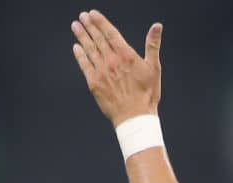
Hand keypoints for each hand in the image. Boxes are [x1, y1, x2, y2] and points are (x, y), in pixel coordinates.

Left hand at [72, 10, 161, 125]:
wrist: (135, 117)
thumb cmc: (147, 94)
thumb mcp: (154, 68)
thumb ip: (153, 45)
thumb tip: (157, 26)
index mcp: (126, 55)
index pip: (110, 33)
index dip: (100, 22)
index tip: (92, 14)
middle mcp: (111, 61)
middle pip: (98, 39)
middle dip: (89, 26)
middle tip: (82, 16)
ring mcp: (101, 72)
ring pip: (89, 49)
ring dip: (82, 37)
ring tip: (75, 26)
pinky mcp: (94, 83)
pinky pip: (85, 65)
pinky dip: (80, 55)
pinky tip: (76, 47)